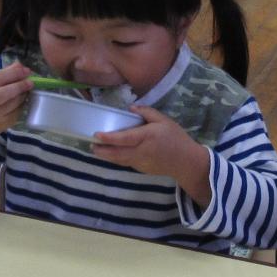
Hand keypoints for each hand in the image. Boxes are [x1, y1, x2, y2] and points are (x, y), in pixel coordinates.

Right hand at [0, 62, 33, 138]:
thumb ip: (3, 75)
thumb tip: (19, 64)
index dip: (14, 73)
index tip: (26, 70)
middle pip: (6, 93)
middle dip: (20, 86)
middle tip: (31, 82)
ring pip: (16, 102)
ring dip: (24, 94)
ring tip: (27, 89)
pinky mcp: (7, 122)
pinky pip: (19, 110)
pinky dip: (23, 103)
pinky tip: (23, 98)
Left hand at [91, 105, 206, 184]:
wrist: (186, 162)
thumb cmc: (176, 139)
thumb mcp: (165, 121)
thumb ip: (147, 112)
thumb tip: (131, 107)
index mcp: (147, 137)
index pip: (124, 138)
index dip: (109, 138)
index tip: (97, 135)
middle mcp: (141, 151)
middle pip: (117, 153)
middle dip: (102, 150)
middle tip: (91, 145)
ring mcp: (140, 162)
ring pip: (119, 160)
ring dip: (106, 156)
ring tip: (95, 151)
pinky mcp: (141, 169)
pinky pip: (125, 163)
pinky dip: (116, 159)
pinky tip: (111, 155)